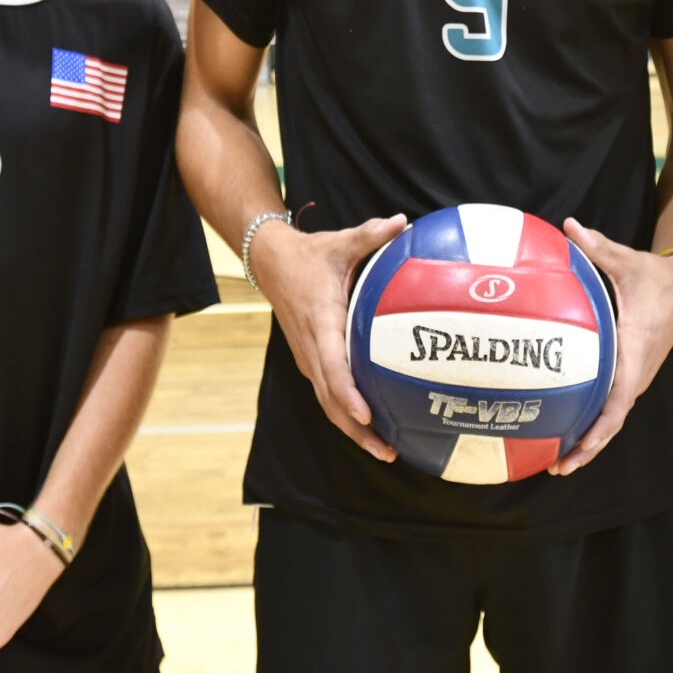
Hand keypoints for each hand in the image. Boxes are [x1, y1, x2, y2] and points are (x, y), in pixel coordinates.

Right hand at [251, 213, 408, 461]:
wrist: (270, 263)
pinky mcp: (310, 360)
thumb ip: (371, 234)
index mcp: (320, 321)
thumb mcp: (340, 242)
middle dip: (356, 429)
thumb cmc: (310, 254)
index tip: (365, 414)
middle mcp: (311, 346)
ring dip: (352, 430)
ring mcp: (308, 357)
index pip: (332, 364)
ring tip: (385, 451)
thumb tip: (403, 222)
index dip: (348, 392)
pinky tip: (371, 427)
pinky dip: (346, 415)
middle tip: (387, 450)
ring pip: (327, 402)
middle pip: (330, 398)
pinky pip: (327, 393)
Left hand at [551, 219, 672, 475]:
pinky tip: (567, 431)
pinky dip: (593, 424)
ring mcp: (635, 377)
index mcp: (634, 353)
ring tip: (555, 461)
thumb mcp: (627, 260)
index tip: (577, 449)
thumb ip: (596, 247)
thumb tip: (568, 225)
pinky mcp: (631, 375)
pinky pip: (611, 407)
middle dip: (586, 448)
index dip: (597, 430)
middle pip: (611, 422)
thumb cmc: (655, 277)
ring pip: (611, 419)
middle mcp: (636, 373)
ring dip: (589, 441)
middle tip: (554, 467)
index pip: (617, 402)